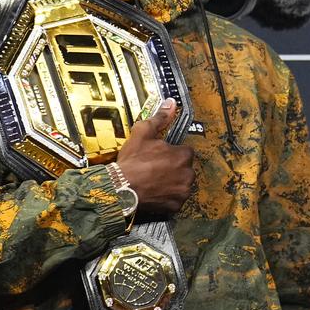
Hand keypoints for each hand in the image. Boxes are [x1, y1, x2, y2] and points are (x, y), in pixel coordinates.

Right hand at [116, 98, 194, 213]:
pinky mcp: (176, 206)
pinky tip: (155, 193)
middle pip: (184, 168)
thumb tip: (171, 103)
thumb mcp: (142, 133)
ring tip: (154, 182)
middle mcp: (189, 174)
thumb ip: (159, 118)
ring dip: (172, 182)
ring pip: (181, 184)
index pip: (185, 151)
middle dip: (173, 168)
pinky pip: (175, 200)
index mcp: (184, 156)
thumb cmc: (132, 160)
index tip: (159, 156)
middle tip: (155, 169)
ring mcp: (183, 192)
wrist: (121, 188)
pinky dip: (167, 197)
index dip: (171, 153)